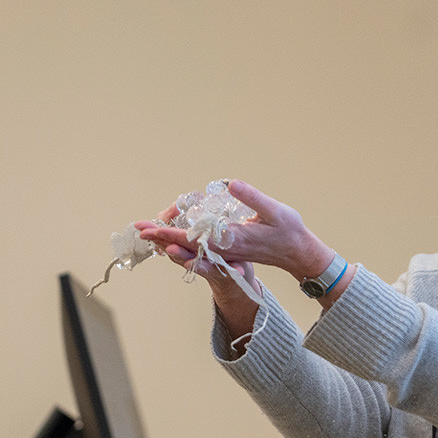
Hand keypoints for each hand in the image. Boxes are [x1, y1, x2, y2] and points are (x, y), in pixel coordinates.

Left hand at [135, 180, 331, 286]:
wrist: (299, 253)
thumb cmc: (289, 231)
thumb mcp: (275, 211)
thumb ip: (253, 197)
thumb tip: (230, 184)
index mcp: (232, 240)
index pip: (194, 238)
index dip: (170, 233)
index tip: (150, 229)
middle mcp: (224, 249)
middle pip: (186, 245)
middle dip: (161, 236)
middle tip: (138, 228)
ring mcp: (225, 252)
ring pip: (190, 248)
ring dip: (169, 239)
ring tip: (149, 231)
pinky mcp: (227, 250)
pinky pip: (199, 248)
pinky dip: (183, 241)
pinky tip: (173, 236)